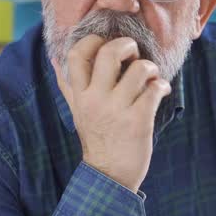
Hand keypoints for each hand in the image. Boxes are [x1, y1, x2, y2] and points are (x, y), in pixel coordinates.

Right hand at [52, 34, 170, 192]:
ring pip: (138, 69)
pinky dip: (161, 86)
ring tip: (150, 77)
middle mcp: (95, 100)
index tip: (105, 44)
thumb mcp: (78, 111)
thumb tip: (54, 59)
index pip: (76, 55)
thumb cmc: (97, 139)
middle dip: (127, 45)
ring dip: (150, 68)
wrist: (109, 175)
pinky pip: (154, 90)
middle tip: (134, 54)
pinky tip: (160, 91)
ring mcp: (117, 110)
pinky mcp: (138, 121)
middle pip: (109, 53)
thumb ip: (68, 85)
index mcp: (79, 95)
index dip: (92, 40)